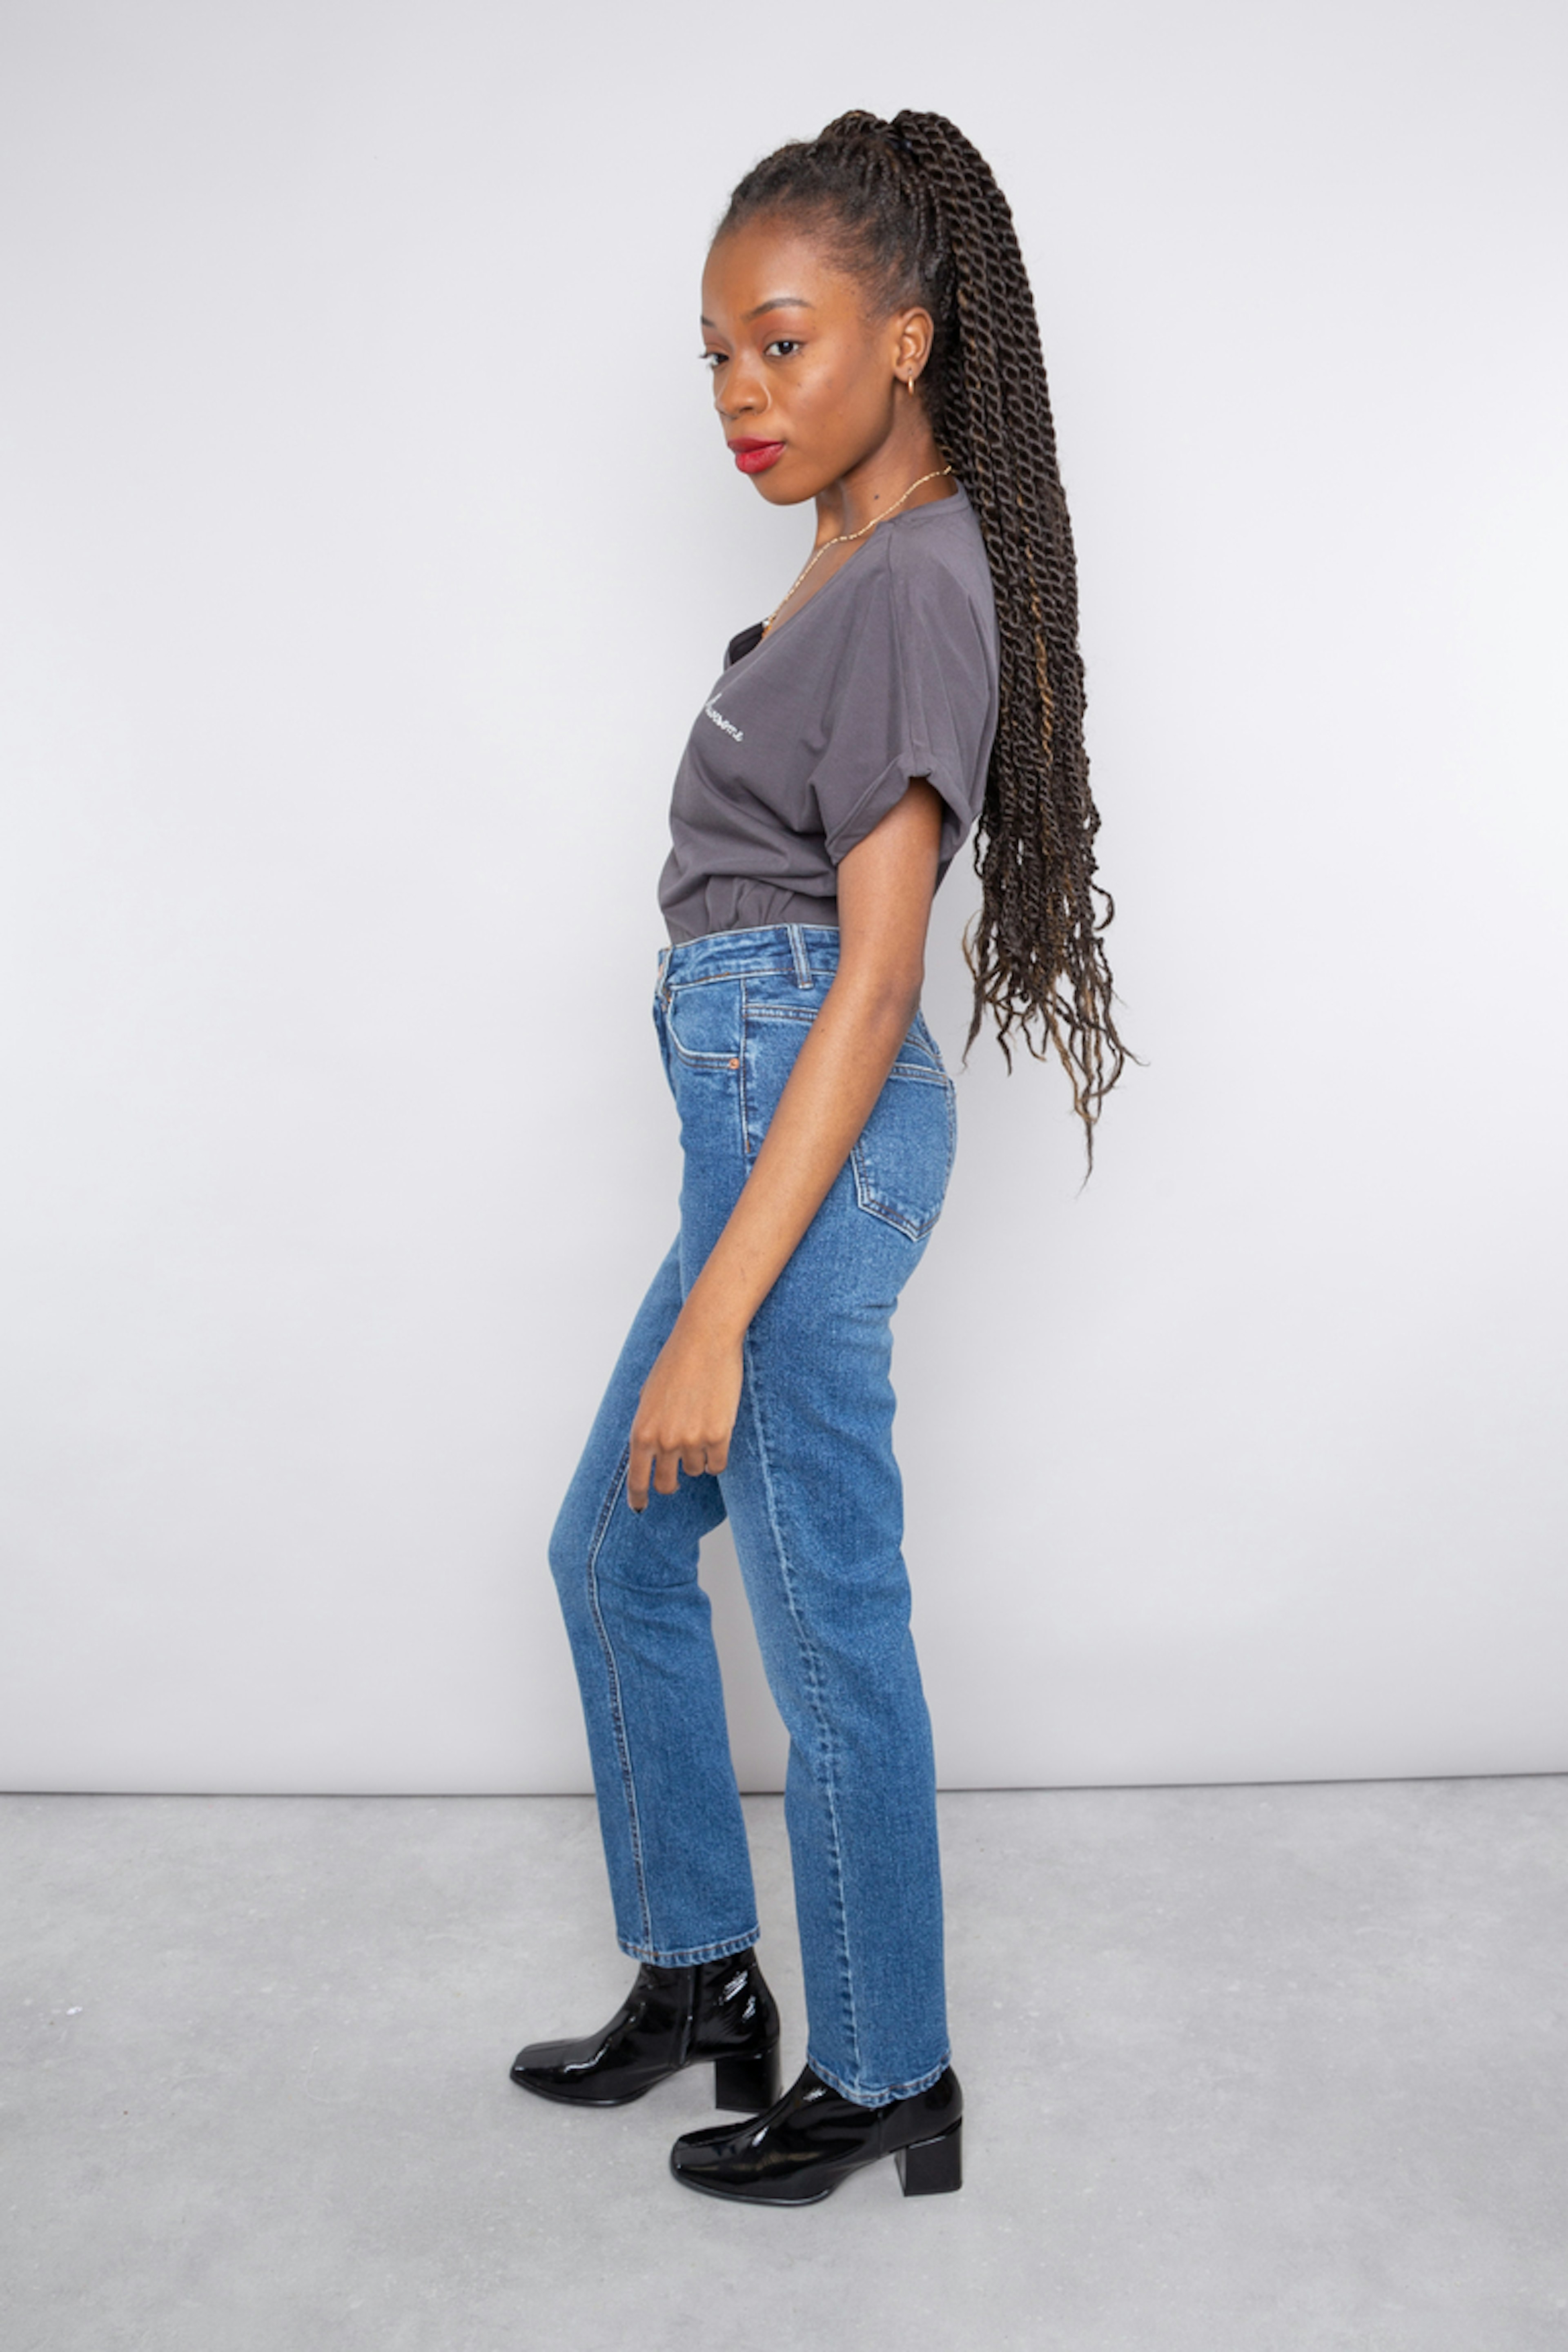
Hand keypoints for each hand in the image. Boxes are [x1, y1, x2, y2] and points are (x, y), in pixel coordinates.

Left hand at [627, 1312, 743, 1512]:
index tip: (640, 1508)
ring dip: (697, 1458)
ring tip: (700, 1426)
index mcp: (642, 1431)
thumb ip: (648, 1427)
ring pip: (695, 1471)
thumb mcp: (648, 1397)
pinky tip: (716, 1434)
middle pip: (667, 1484)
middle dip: (671, 1482)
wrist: (705, 1340)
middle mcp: (664, 1441)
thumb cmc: (676, 1362)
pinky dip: (717, 1456)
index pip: (637, 1478)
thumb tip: (650, 1451)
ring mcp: (691, 1441)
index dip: (639, 1497)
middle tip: (677, 1473)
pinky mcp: (718, 1436)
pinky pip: (717, 1465)